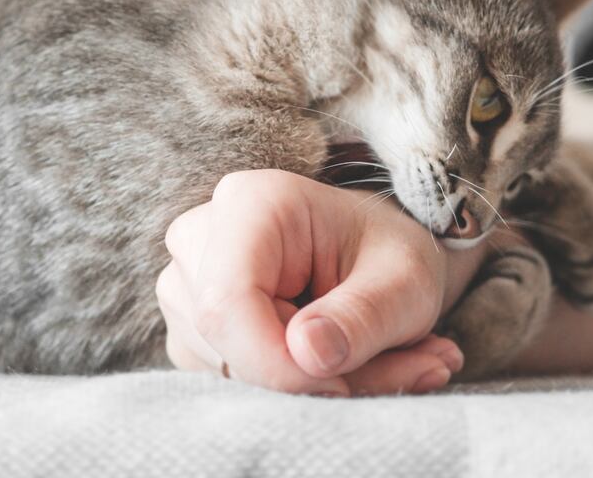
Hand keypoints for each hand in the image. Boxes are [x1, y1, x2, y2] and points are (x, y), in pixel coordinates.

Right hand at [157, 169, 490, 395]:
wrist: (375, 253)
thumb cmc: (390, 255)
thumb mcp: (407, 281)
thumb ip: (363, 316)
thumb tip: (307, 355)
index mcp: (249, 203)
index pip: (227, 305)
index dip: (280, 366)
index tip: (344, 385)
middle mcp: (198, 237)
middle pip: (230, 343)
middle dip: (312, 379)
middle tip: (403, 367)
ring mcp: (185, 284)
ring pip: (231, 371)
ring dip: (312, 386)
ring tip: (376, 358)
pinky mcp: (188, 327)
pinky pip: (229, 381)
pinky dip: (291, 389)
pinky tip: (336, 362)